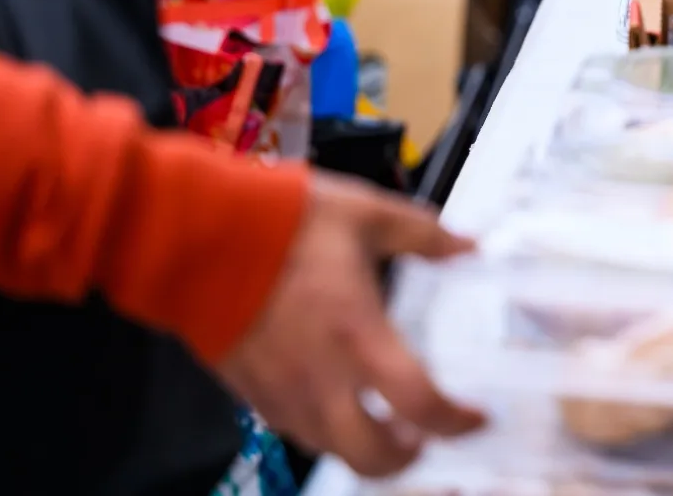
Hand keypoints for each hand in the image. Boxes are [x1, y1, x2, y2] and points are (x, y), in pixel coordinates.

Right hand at [217, 174, 484, 477]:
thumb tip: (467, 246)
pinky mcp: (249, 391)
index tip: (474, 417)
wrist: (198, 236)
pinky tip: (333, 401)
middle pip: (371, 456)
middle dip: (404, 458)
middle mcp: (322, 378)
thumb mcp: (366, 214)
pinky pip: (293, 429)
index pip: (419, 404)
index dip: (455, 422)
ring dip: (362, 446)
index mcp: (359, 335)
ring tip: (380, 422)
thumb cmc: (284, 222)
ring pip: (330, 449)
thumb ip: (424, 235)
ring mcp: (282, 392)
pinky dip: (322, 429)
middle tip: (420, 436)